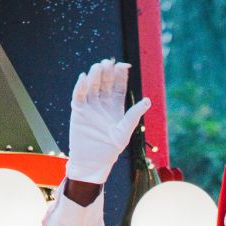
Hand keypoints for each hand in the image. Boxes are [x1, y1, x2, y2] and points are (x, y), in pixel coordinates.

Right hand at [65, 59, 151, 185]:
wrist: (92, 163)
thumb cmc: (110, 150)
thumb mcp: (124, 132)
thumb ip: (133, 116)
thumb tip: (148, 100)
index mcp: (116, 107)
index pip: (119, 86)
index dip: (121, 75)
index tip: (125, 65)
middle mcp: (103, 103)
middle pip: (105, 82)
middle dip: (107, 72)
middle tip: (109, 62)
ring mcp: (90, 106)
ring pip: (92, 86)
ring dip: (94, 76)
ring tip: (97, 67)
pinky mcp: (78, 111)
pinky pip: (78, 95)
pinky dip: (80, 86)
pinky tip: (83, 78)